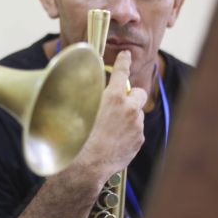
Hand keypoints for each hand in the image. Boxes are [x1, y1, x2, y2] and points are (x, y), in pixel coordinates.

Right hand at [73, 50, 146, 181]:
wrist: (86, 163)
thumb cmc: (78, 135)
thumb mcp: (80, 109)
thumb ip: (91, 96)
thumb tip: (92, 90)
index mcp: (113, 97)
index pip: (121, 72)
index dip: (124, 61)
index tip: (127, 54)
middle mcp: (129, 108)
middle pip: (139, 93)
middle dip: (132, 95)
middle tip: (121, 100)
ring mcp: (136, 125)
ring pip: (136, 114)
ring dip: (128, 116)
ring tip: (110, 128)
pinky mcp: (138, 140)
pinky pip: (135, 131)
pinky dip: (127, 132)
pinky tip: (113, 140)